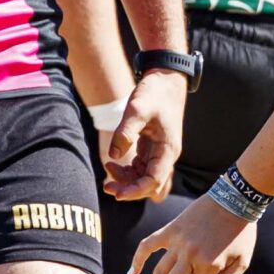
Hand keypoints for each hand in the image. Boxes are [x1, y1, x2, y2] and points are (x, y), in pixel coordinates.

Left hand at [103, 70, 186, 201]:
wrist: (166, 80)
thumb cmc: (155, 93)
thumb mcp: (137, 109)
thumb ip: (125, 133)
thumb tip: (113, 156)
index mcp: (167, 149)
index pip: (154, 180)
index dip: (135, 190)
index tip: (116, 194)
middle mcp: (166, 155)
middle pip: (149, 184)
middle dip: (129, 189)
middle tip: (107, 187)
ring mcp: (160, 152)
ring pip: (144, 177)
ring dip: (127, 180)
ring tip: (108, 170)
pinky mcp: (153, 148)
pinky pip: (141, 168)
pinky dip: (128, 170)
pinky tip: (113, 162)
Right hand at [129, 196, 256, 273]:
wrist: (234, 200)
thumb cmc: (241, 234)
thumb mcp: (241, 261)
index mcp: (209, 265)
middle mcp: (190, 255)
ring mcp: (178, 242)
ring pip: (159, 272)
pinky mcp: (170, 230)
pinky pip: (148, 245)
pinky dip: (138, 259)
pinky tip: (132, 272)